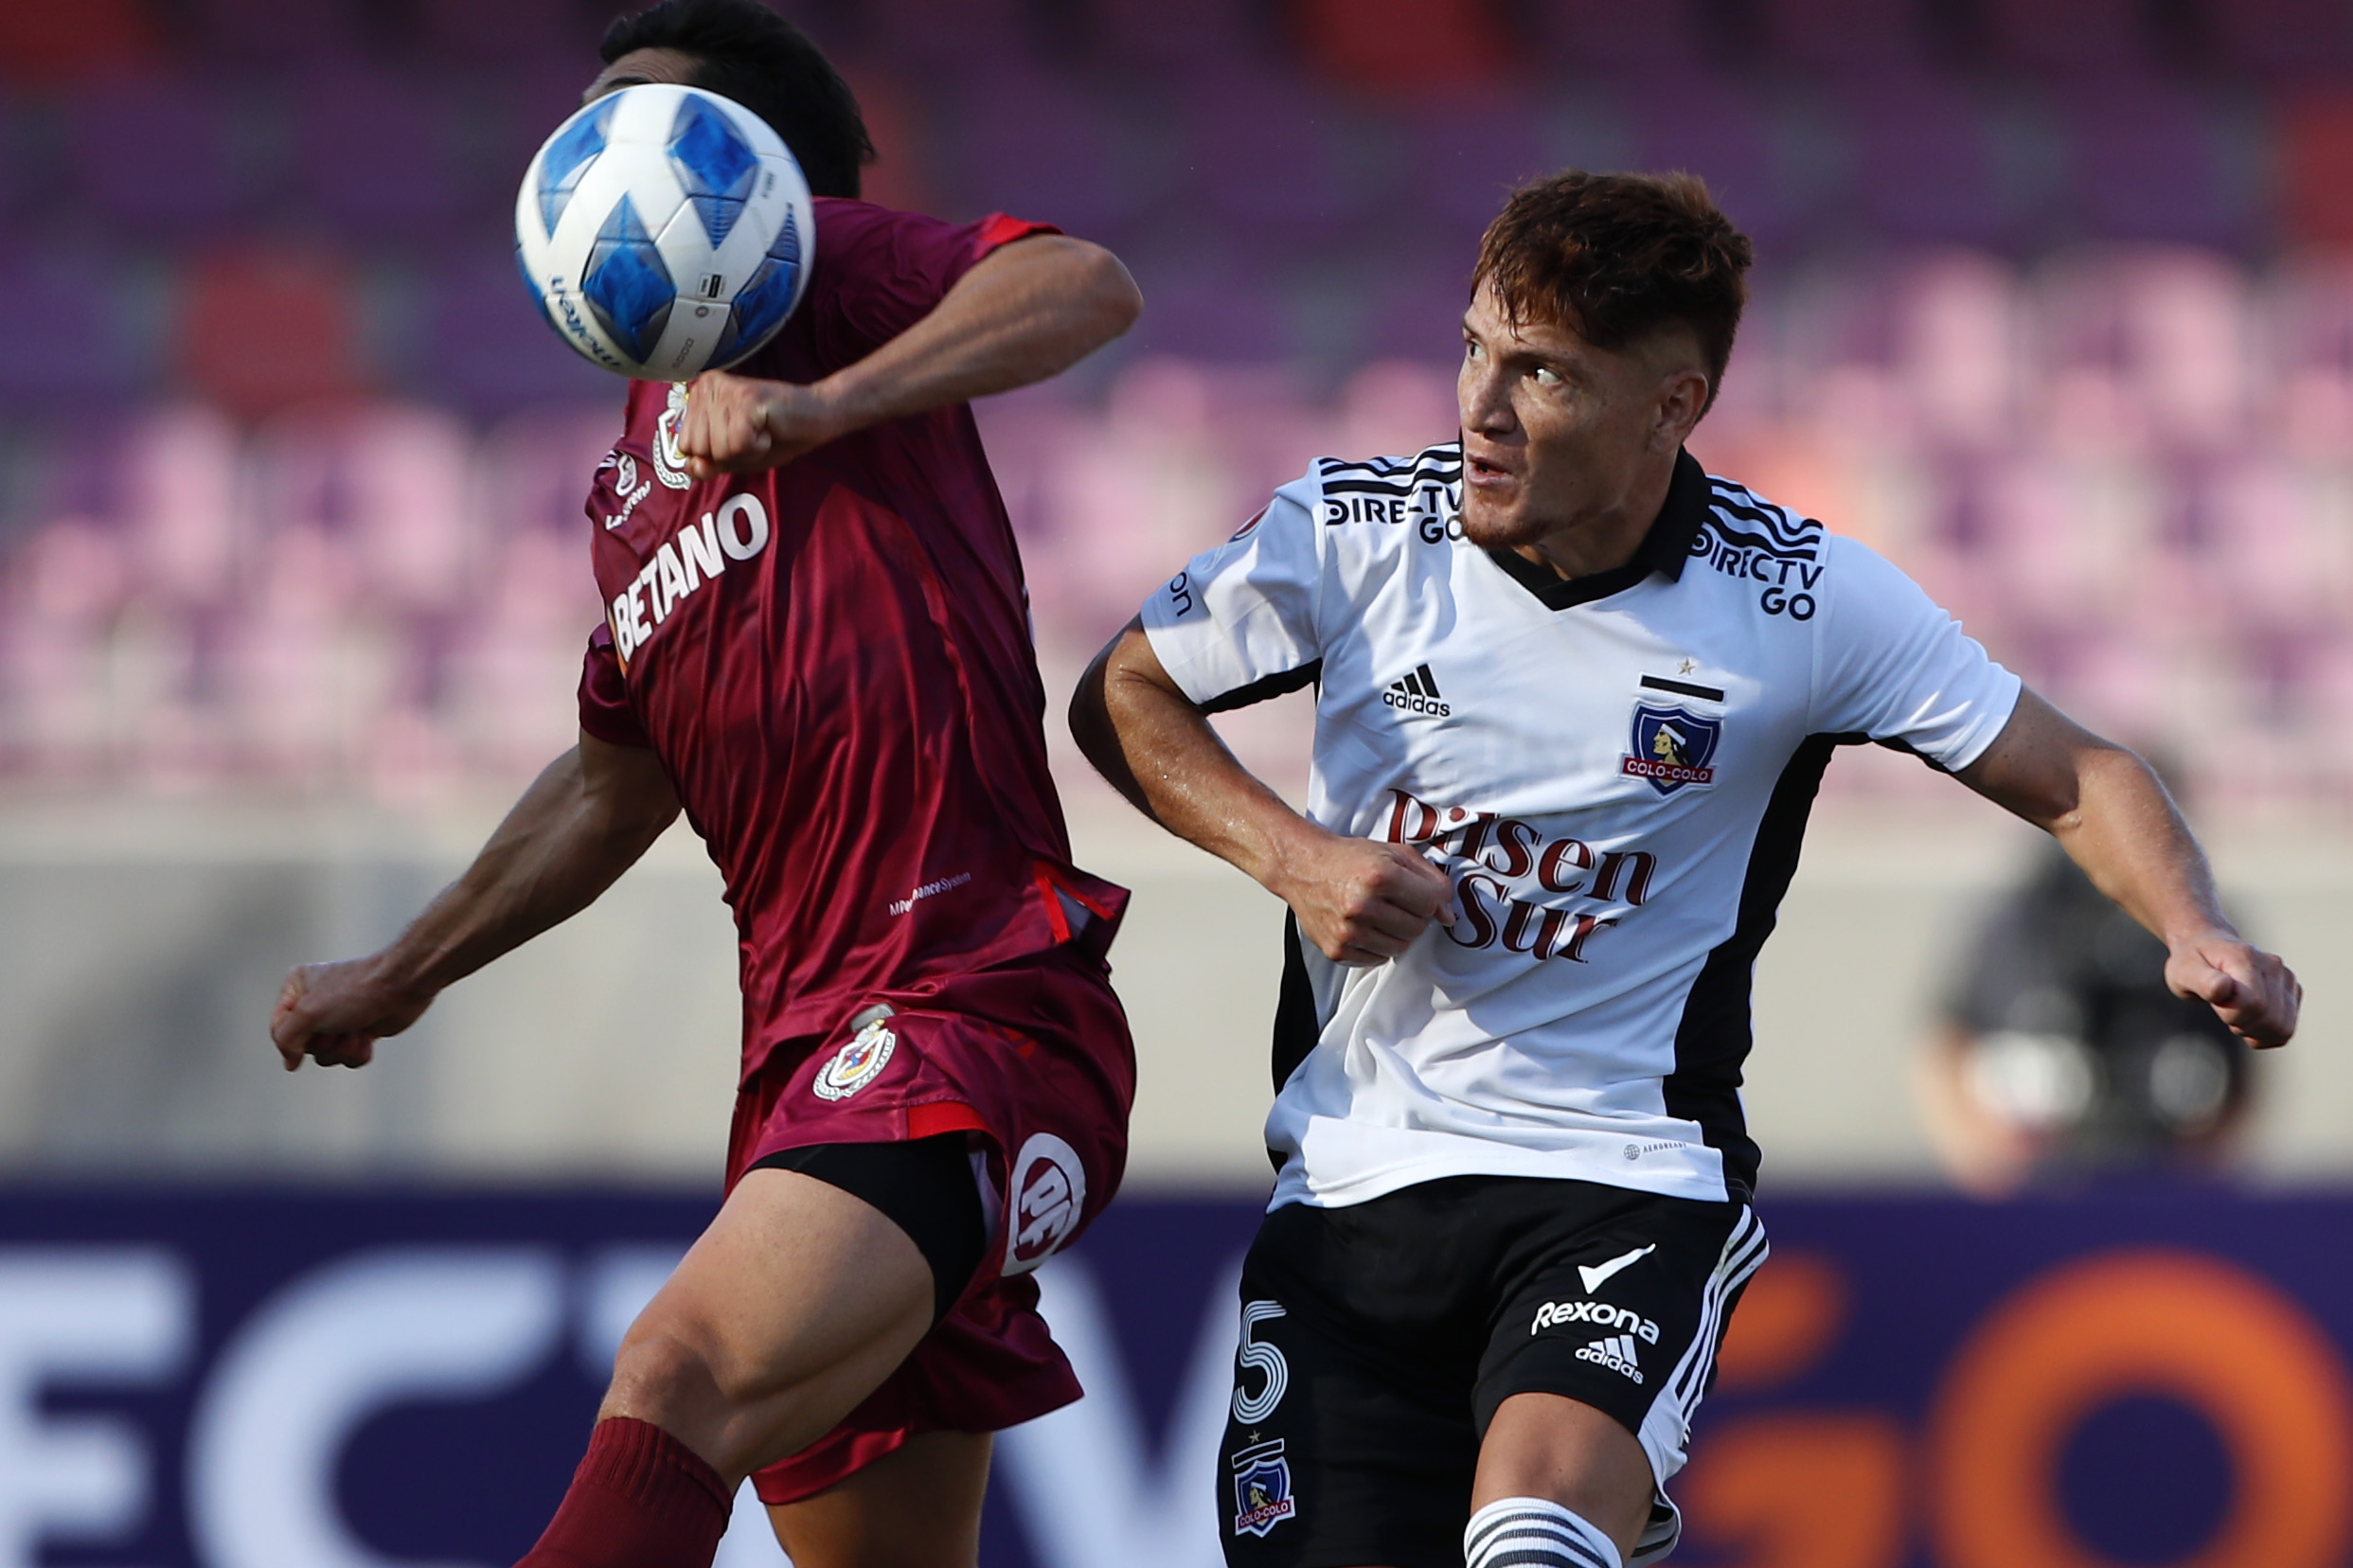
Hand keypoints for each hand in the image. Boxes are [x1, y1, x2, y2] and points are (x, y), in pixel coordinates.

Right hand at [270, 958, 434, 1071]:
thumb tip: (289, 1063)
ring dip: (343, 1048)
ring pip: (326, 1055)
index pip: (278, 1029)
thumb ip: (286, 1039)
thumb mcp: (308, 1013)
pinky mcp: (359, 1031)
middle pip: (303, 1045)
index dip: (292, 1039)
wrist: (401, 987)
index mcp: (297, 987)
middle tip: (337, 1027)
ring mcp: (338, 1018)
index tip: (310, 1031)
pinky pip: (348, 1057)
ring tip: (356, 1028)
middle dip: (324, 1043)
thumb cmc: (355, 991)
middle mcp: (315, 1002)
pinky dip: (359, 1051)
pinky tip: (369, 1035)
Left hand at [678, 371, 843, 477]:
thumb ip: (707, 464)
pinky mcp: (745, 398)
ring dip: (745, 451)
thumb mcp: (733, 457)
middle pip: (698, 448)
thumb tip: (691, 466)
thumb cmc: (775, 435)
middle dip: (728, 454)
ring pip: (717, 449)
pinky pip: (738, 444)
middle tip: (752, 434)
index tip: (739, 438)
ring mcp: (725, 391)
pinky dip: (757, 447)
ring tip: (761, 430)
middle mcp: (706, 387)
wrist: (815, 419)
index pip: (685, 447)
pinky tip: (768, 429)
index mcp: (698, 396)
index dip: (715, 455)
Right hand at [1272, 830, 1458, 965]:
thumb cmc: (1349, 859)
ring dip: (1396, 933)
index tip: (1419, 893)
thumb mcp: (1394, 854)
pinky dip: (1377, 945)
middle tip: (1394, 901)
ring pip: (1400, 947)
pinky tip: (1365, 926)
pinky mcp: (1337, 950)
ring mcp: (1347, 931)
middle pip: (1416, 928)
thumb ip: (1430, 879)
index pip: (1430, 903)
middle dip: (1412, 916)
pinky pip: (1378, 959)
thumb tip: (1448, 915)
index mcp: (1379, 876)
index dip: (1429, 899)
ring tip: (1379, 913)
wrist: (1302, 867)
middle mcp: (1361, 905)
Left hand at [2165, 933, 2300, 1047]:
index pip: (2254, 1005)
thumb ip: (2202, 981)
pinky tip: (2248, 1020)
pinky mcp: (2292, 990)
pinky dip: (2265, 1034)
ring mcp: (2286, 977)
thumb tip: (2223, 987)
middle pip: (2272, 1021)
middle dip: (2244, 1027)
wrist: (2207, 946)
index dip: (2232, 1016)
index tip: (2216, 1005)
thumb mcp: (2182, 971)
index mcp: (2245, 958)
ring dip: (2255, 1032)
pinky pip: (2285, 1029)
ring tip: (2235, 1014)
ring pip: (2283, 1029)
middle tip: (2223, 1011)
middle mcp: (2273, 966)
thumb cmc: (2192, 963)